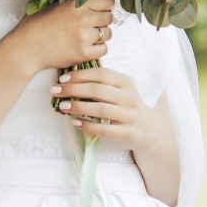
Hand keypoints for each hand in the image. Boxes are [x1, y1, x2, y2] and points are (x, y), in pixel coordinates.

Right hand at [8, 0, 114, 76]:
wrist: (26, 48)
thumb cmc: (36, 25)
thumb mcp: (53, 4)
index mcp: (77, 3)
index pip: (108, 0)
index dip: (105, 5)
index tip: (100, 9)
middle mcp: (83, 18)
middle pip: (109, 17)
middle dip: (102, 20)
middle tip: (91, 24)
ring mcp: (84, 37)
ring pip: (108, 34)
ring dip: (100, 35)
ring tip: (87, 36)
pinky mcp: (84, 53)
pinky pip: (103, 49)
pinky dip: (97, 49)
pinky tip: (86, 47)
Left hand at [50, 66, 164, 153]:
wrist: (150, 130)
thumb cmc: (128, 107)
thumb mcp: (122, 91)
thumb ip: (103, 84)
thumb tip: (71, 79)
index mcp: (126, 83)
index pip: (101, 74)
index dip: (80, 75)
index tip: (63, 78)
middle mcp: (129, 97)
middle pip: (98, 90)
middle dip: (73, 89)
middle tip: (56, 91)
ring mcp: (129, 115)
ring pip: (101, 109)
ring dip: (78, 107)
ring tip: (62, 106)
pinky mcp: (128, 132)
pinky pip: (105, 129)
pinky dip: (88, 126)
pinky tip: (76, 123)